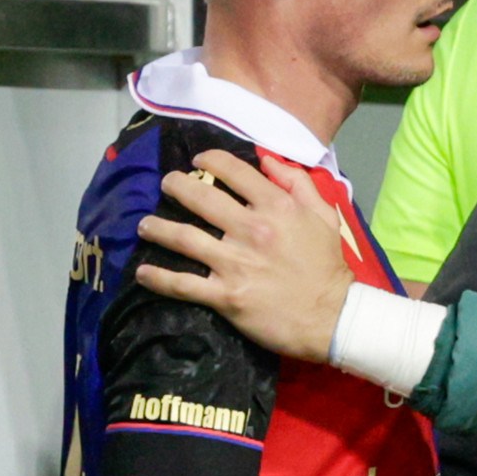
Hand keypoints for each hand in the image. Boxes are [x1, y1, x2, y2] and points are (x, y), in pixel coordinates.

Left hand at [134, 149, 352, 363]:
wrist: (332, 316)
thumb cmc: (327, 265)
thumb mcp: (324, 215)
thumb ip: (299, 183)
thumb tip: (268, 159)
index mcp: (277, 207)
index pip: (234, 171)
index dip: (210, 160)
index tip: (198, 160)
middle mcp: (252, 229)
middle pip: (200, 197)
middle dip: (176, 186)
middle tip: (167, 185)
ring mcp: (235, 263)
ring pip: (182, 238)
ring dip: (157, 228)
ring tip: (145, 225)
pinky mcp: (225, 295)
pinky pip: (182, 284)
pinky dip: (158, 277)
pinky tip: (143, 272)